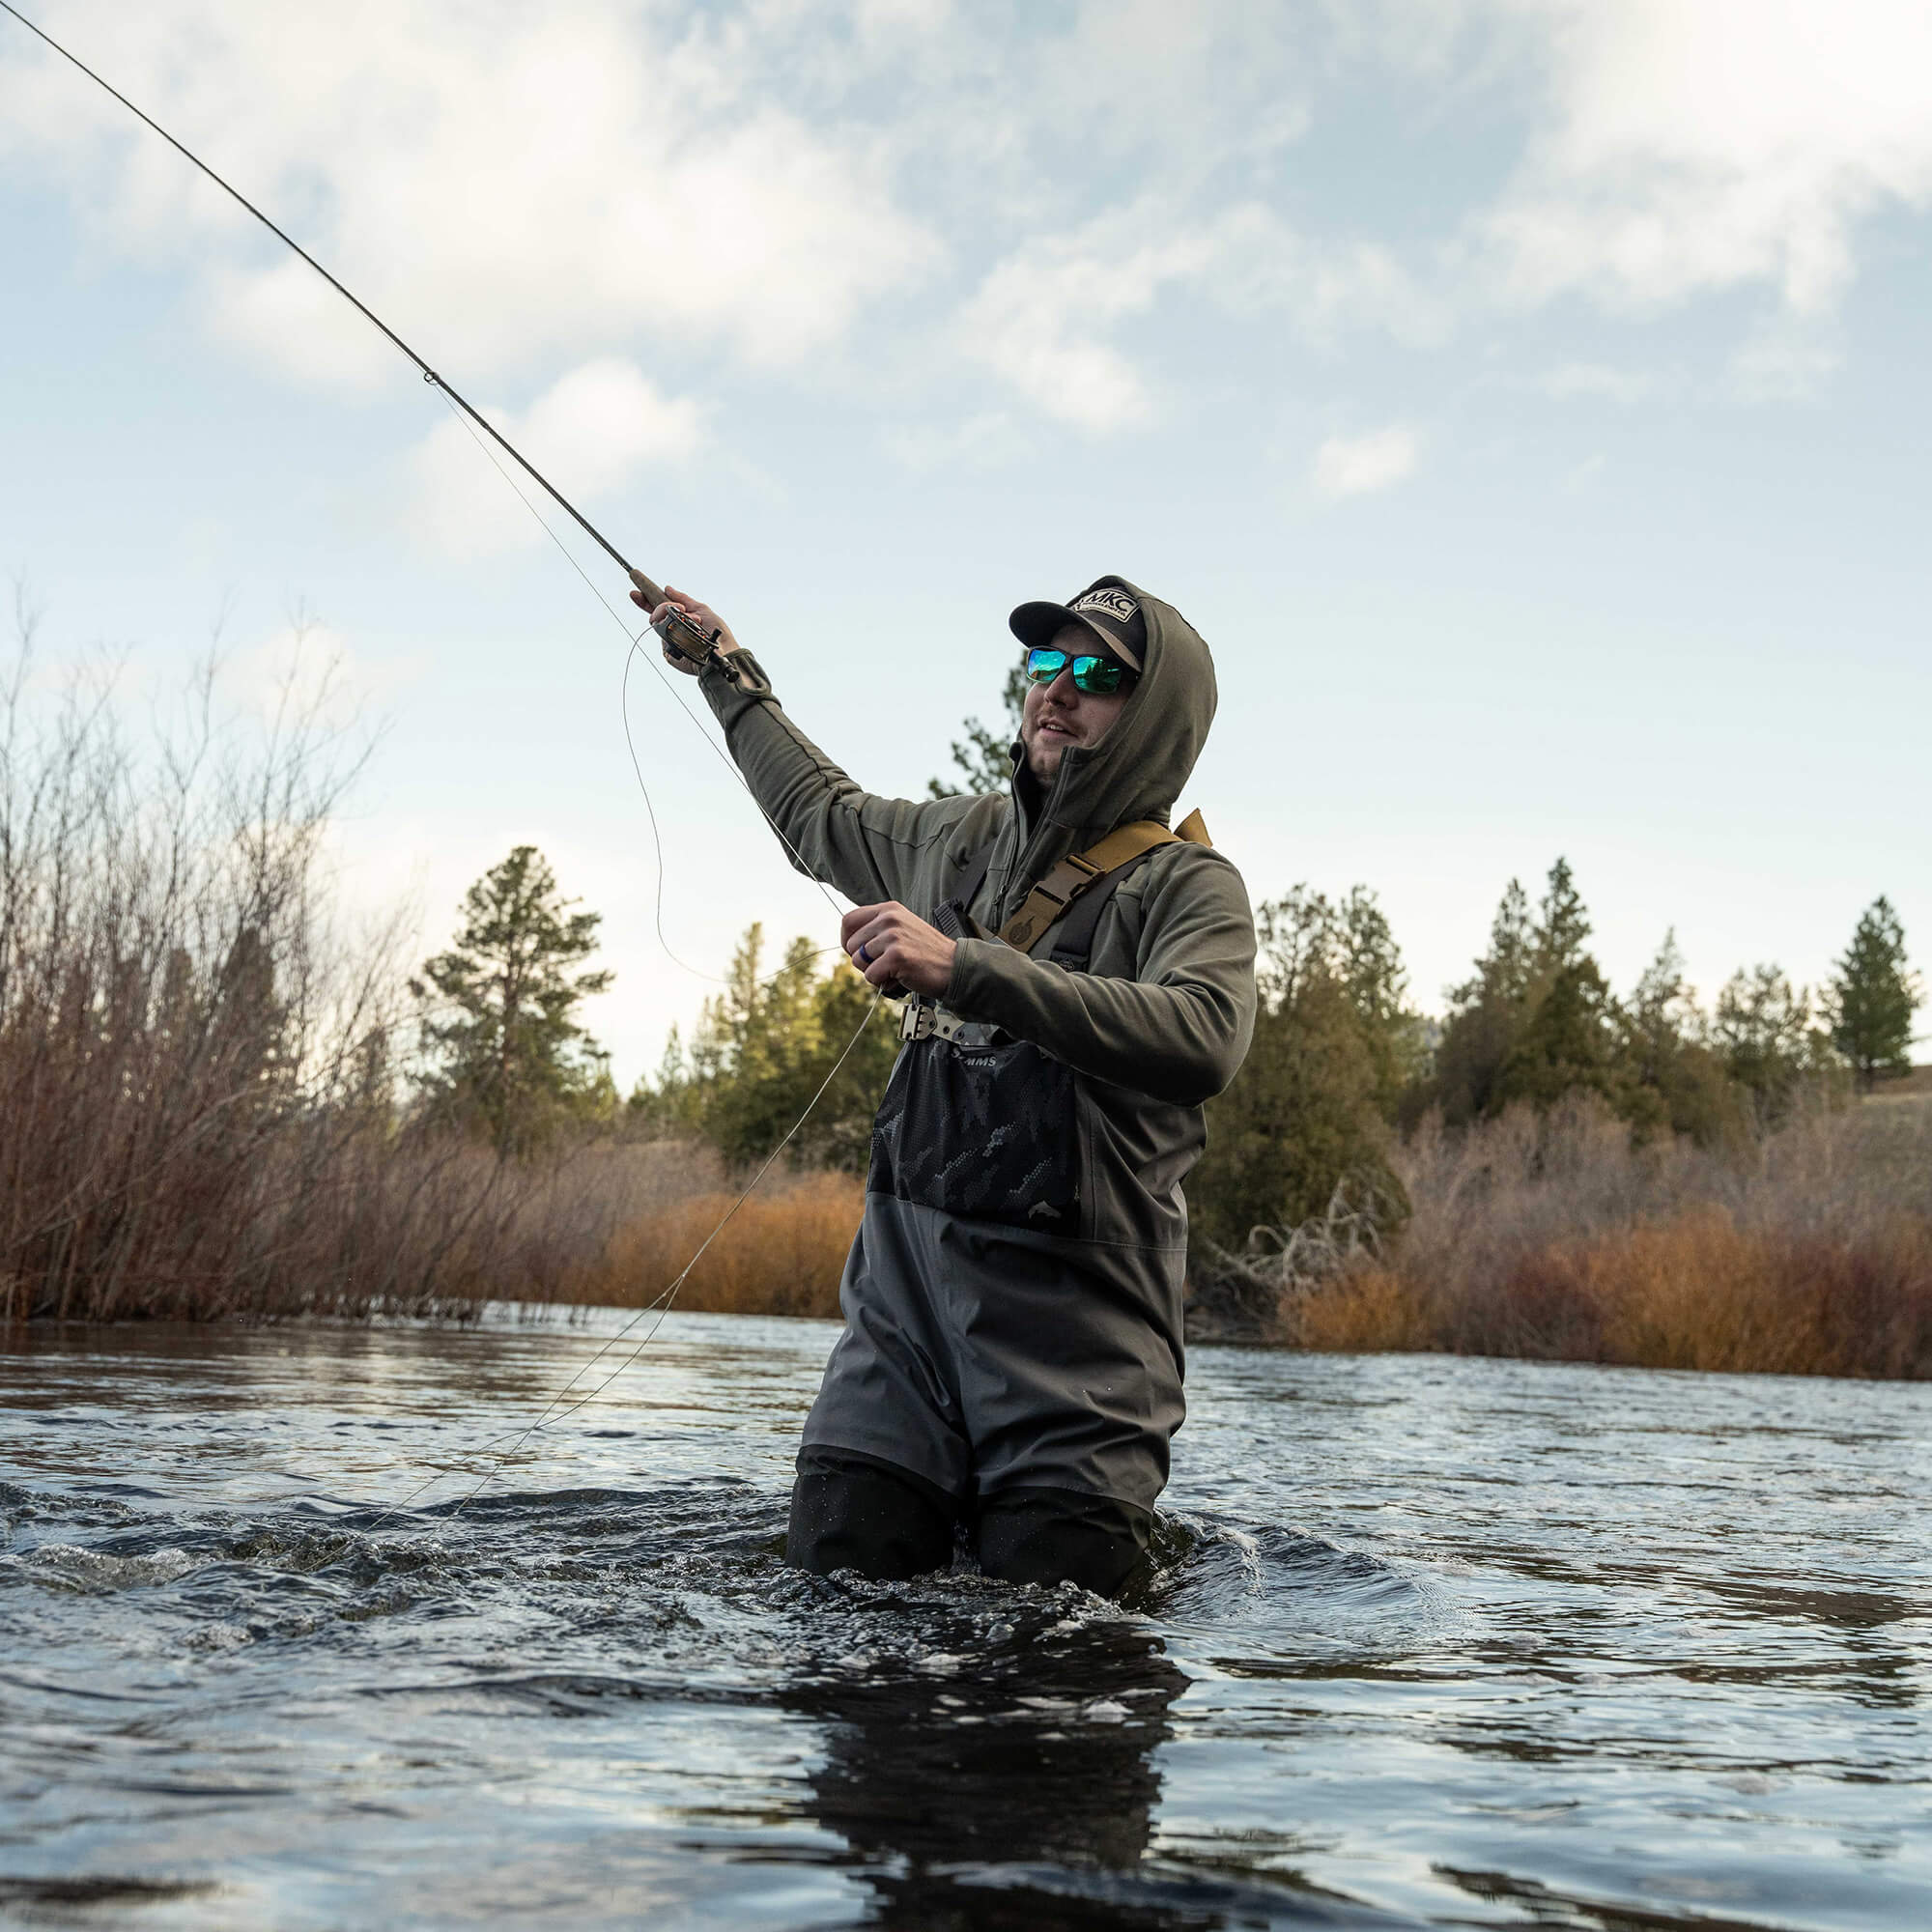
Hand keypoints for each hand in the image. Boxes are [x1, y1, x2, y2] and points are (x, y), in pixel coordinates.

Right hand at [627, 578, 740, 675]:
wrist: (724, 649)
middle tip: (678, 608)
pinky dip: (681, 631)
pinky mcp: (669, 653)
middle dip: (664, 607)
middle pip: (654, 615)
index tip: (635, 593)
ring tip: (696, 622)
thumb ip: (683, 598)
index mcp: (677, 619)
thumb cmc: (717, 632)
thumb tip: (667, 588)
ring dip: (680, 618)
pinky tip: (692, 634)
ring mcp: (668, 642)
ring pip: (660, 624)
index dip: (644, 601)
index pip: (657, 609)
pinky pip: (666, 638)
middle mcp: (671, 630)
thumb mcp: (701, 609)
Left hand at [842, 902, 956, 998]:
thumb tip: (850, 941)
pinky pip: (870, 976)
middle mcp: (889, 919)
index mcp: (889, 910)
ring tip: (894, 970)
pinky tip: (899, 977)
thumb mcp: (903, 928)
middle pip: (851, 944)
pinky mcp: (897, 956)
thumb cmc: (928, 952)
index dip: (847, 940)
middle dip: (863, 961)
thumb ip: (878, 929)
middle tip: (883, 965)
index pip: (849, 920)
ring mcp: (893, 936)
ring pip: (858, 961)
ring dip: (873, 972)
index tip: (857, 952)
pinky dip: (882, 983)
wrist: (955, 966)